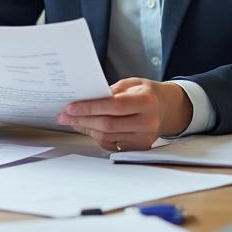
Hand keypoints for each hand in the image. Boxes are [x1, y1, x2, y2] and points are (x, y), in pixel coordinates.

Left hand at [56, 78, 192, 150]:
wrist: (168, 109)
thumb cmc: (147, 93)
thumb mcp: (132, 83)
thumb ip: (111, 91)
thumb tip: (86, 99)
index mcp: (146, 102)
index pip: (114, 106)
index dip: (90, 107)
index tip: (70, 106)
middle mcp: (147, 123)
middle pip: (108, 125)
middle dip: (81, 120)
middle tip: (63, 115)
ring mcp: (144, 138)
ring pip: (107, 137)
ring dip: (85, 128)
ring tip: (71, 120)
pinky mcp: (139, 148)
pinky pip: (111, 144)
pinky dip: (96, 136)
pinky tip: (87, 126)